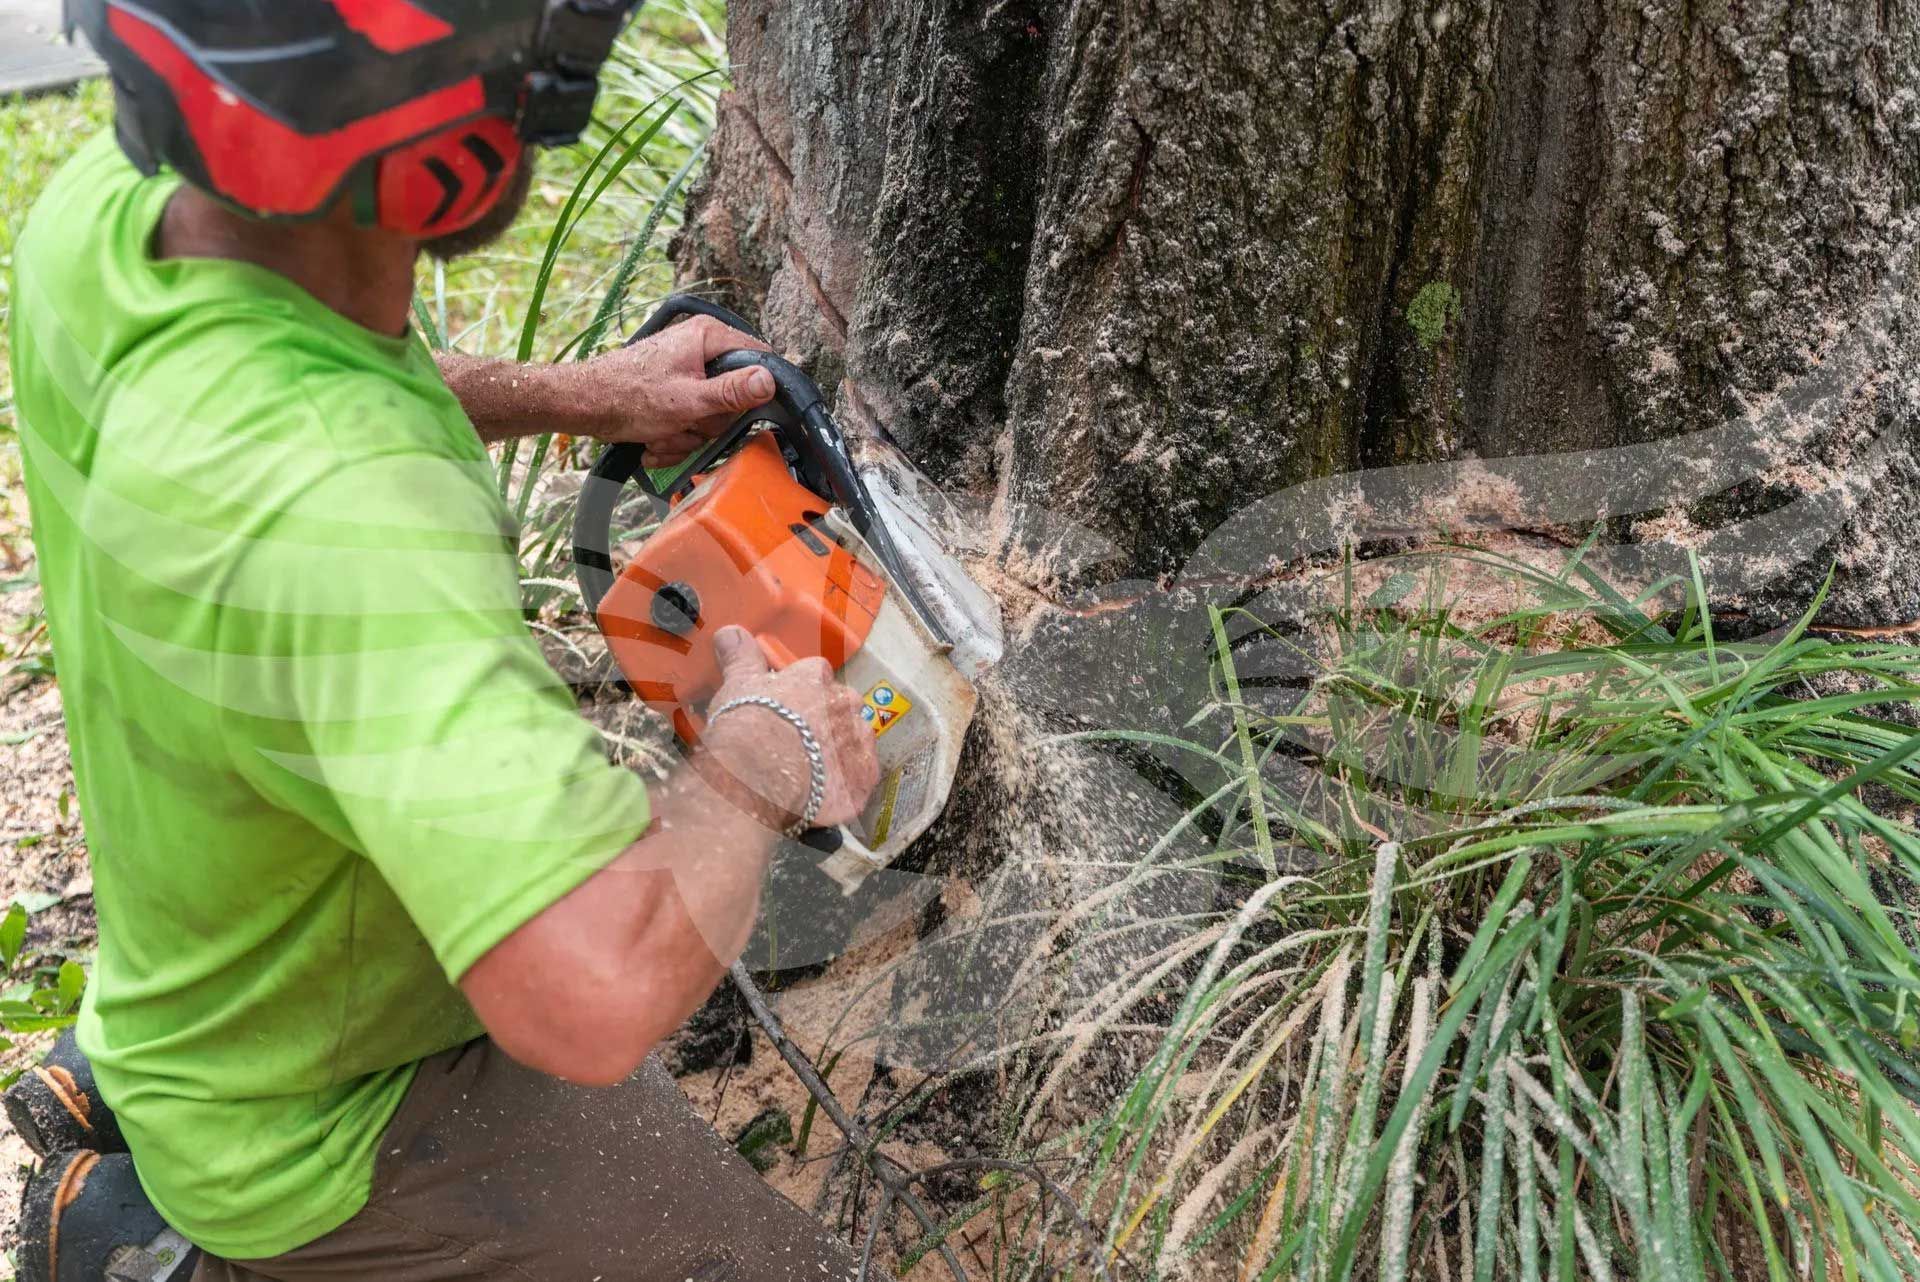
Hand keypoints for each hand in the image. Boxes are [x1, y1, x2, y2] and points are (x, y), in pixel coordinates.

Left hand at [571, 316, 776, 465]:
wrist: (584, 407)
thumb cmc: (627, 396)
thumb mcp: (688, 400)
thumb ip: (732, 392)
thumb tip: (769, 381)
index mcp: (707, 337)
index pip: (757, 357)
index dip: (753, 390)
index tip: (735, 410)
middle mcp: (699, 349)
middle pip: (733, 397)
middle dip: (706, 422)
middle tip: (684, 423)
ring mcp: (687, 373)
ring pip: (710, 417)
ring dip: (686, 436)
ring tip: (661, 434)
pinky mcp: (675, 394)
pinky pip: (690, 423)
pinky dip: (673, 438)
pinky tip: (654, 439)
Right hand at [696, 626, 880, 832]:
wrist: (756, 775)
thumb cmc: (747, 725)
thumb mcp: (738, 684)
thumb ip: (740, 657)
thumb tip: (730, 632)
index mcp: (817, 678)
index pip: (817, 676)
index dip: (800, 694)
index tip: (786, 708)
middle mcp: (846, 706)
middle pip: (841, 710)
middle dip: (824, 724)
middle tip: (796, 744)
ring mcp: (858, 745)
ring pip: (854, 746)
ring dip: (837, 757)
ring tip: (808, 775)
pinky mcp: (861, 782)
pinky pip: (858, 785)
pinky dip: (844, 791)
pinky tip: (820, 798)